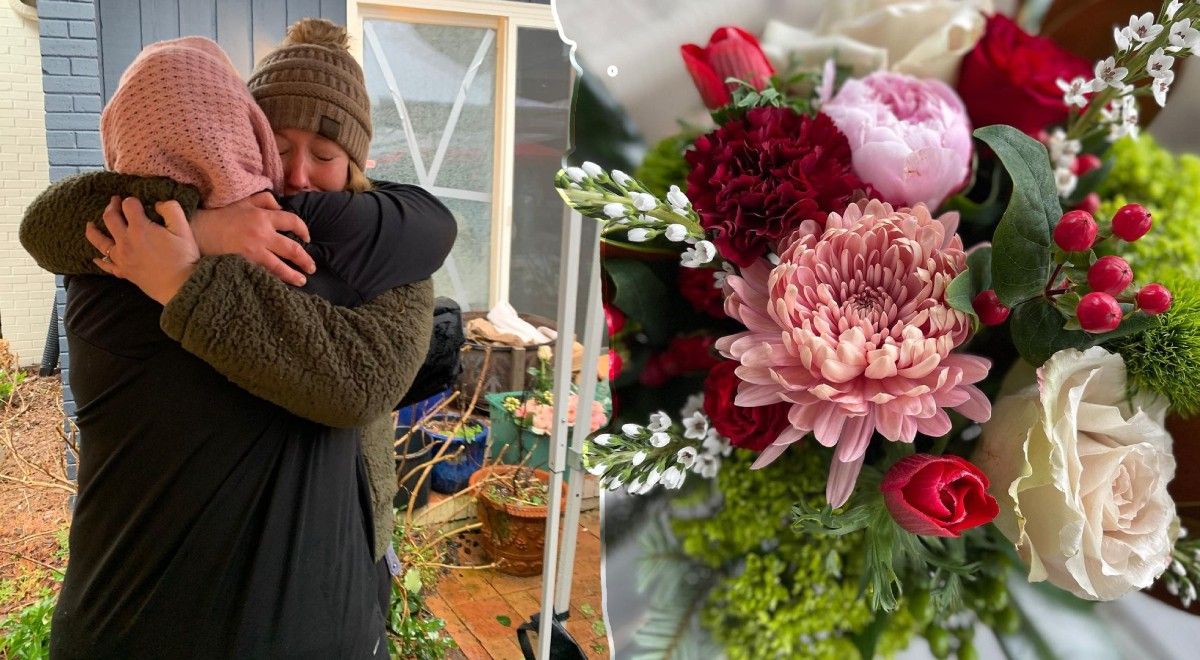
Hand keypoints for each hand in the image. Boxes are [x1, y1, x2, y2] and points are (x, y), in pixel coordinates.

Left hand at [86, 197, 199, 304]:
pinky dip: (100, 260)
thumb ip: (171, 209)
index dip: (132, 200)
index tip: (137, 202)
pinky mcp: (124, 272)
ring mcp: (122, 257)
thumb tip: (158, 204)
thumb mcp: (183, 228)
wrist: (181, 286)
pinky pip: (106, 265)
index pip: (129, 205)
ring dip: (93, 230)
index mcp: (140, 228)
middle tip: (114, 201)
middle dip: (111, 206)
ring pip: (100, 241)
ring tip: (90, 224)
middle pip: (110, 218)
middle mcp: (126, 241)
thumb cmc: (184, 257)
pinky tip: (96, 257)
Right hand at [191, 192, 314, 286]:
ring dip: (294, 275)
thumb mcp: (244, 201)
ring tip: (302, 281)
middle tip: (311, 267)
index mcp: (263, 216)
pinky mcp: (244, 264)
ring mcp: (253, 251)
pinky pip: (264, 274)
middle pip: (292, 249)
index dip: (304, 230)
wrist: (197, 230)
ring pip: (280, 266)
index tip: (308, 239)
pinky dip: (275, 280)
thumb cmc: (220, 215)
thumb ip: (264, 200)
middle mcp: (262, 234)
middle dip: (305, 260)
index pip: (293, 222)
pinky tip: (281, 286)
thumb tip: (281, 206)